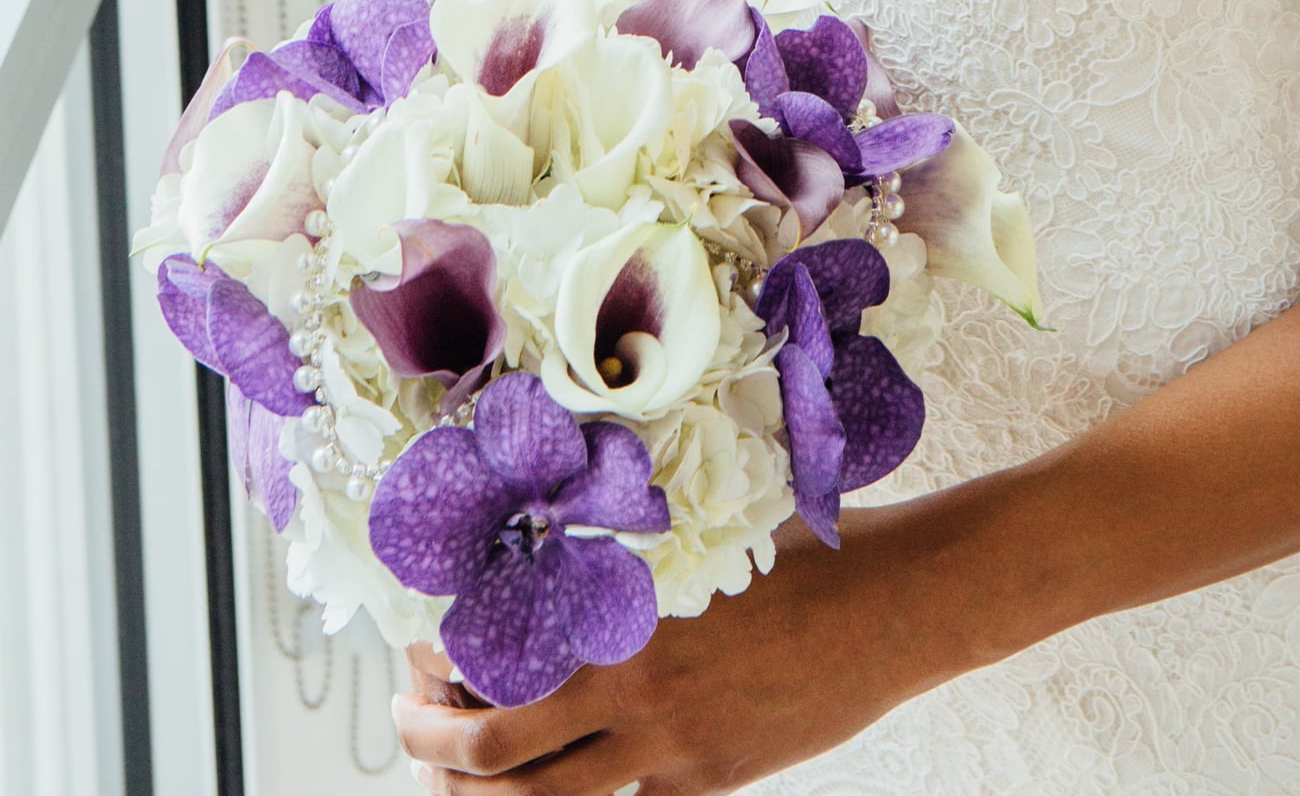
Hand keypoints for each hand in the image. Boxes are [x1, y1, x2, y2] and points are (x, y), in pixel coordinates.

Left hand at [392, 510, 949, 790]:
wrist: (890, 604)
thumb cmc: (797, 547)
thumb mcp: (698, 530)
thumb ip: (626, 554)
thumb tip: (548, 548)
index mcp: (623, 609)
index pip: (496, 656)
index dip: (438, 667)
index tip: (416, 658)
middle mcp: (634, 685)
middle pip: (498, 750)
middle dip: (433, 747)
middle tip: (409, 728)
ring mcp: (669, 746)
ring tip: (455, 782)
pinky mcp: (707, 781)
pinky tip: (556, 793)